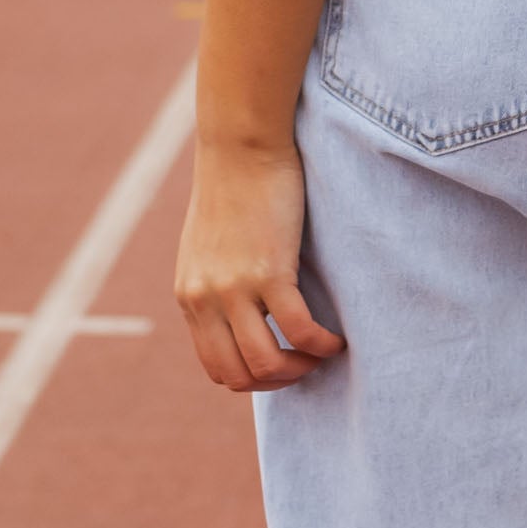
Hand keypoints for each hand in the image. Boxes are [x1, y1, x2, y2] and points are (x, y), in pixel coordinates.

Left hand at [173, 138, 345, 394]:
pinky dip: (322, 345)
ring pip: (267, 363)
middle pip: (237, 375)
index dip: (252, 378)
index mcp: (189, 296)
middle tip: (306, 364)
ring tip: (322, 353)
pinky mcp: (269, 272)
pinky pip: (298, 330)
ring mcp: (234, 289)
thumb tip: (242, 312)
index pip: (214, 366)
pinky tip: (336, 339)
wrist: (241, 145)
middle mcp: (205, 299)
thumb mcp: (209, 247)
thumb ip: (216, 282)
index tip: (282, 362)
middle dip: (277, 382)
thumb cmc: (233, 187)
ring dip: (300, 369)